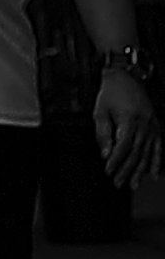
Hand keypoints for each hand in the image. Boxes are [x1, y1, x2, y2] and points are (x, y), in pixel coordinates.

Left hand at [95, 57, 161, 190]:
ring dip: (140, 170)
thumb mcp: (100, 111)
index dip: (116, 161)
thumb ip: (102, 133)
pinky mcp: (155, 125)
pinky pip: (158, 147)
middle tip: (119, 183)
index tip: (109, 170)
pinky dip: (156, 161)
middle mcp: (143, 124)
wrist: (126, 75)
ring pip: (147, 153)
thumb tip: (105, 153)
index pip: (122, 146)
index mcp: (129, 120)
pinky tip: (153, 173)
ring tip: (134, 184)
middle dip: (126, 170)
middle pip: (135, 153)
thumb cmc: (111, 92)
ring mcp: (152, 125)